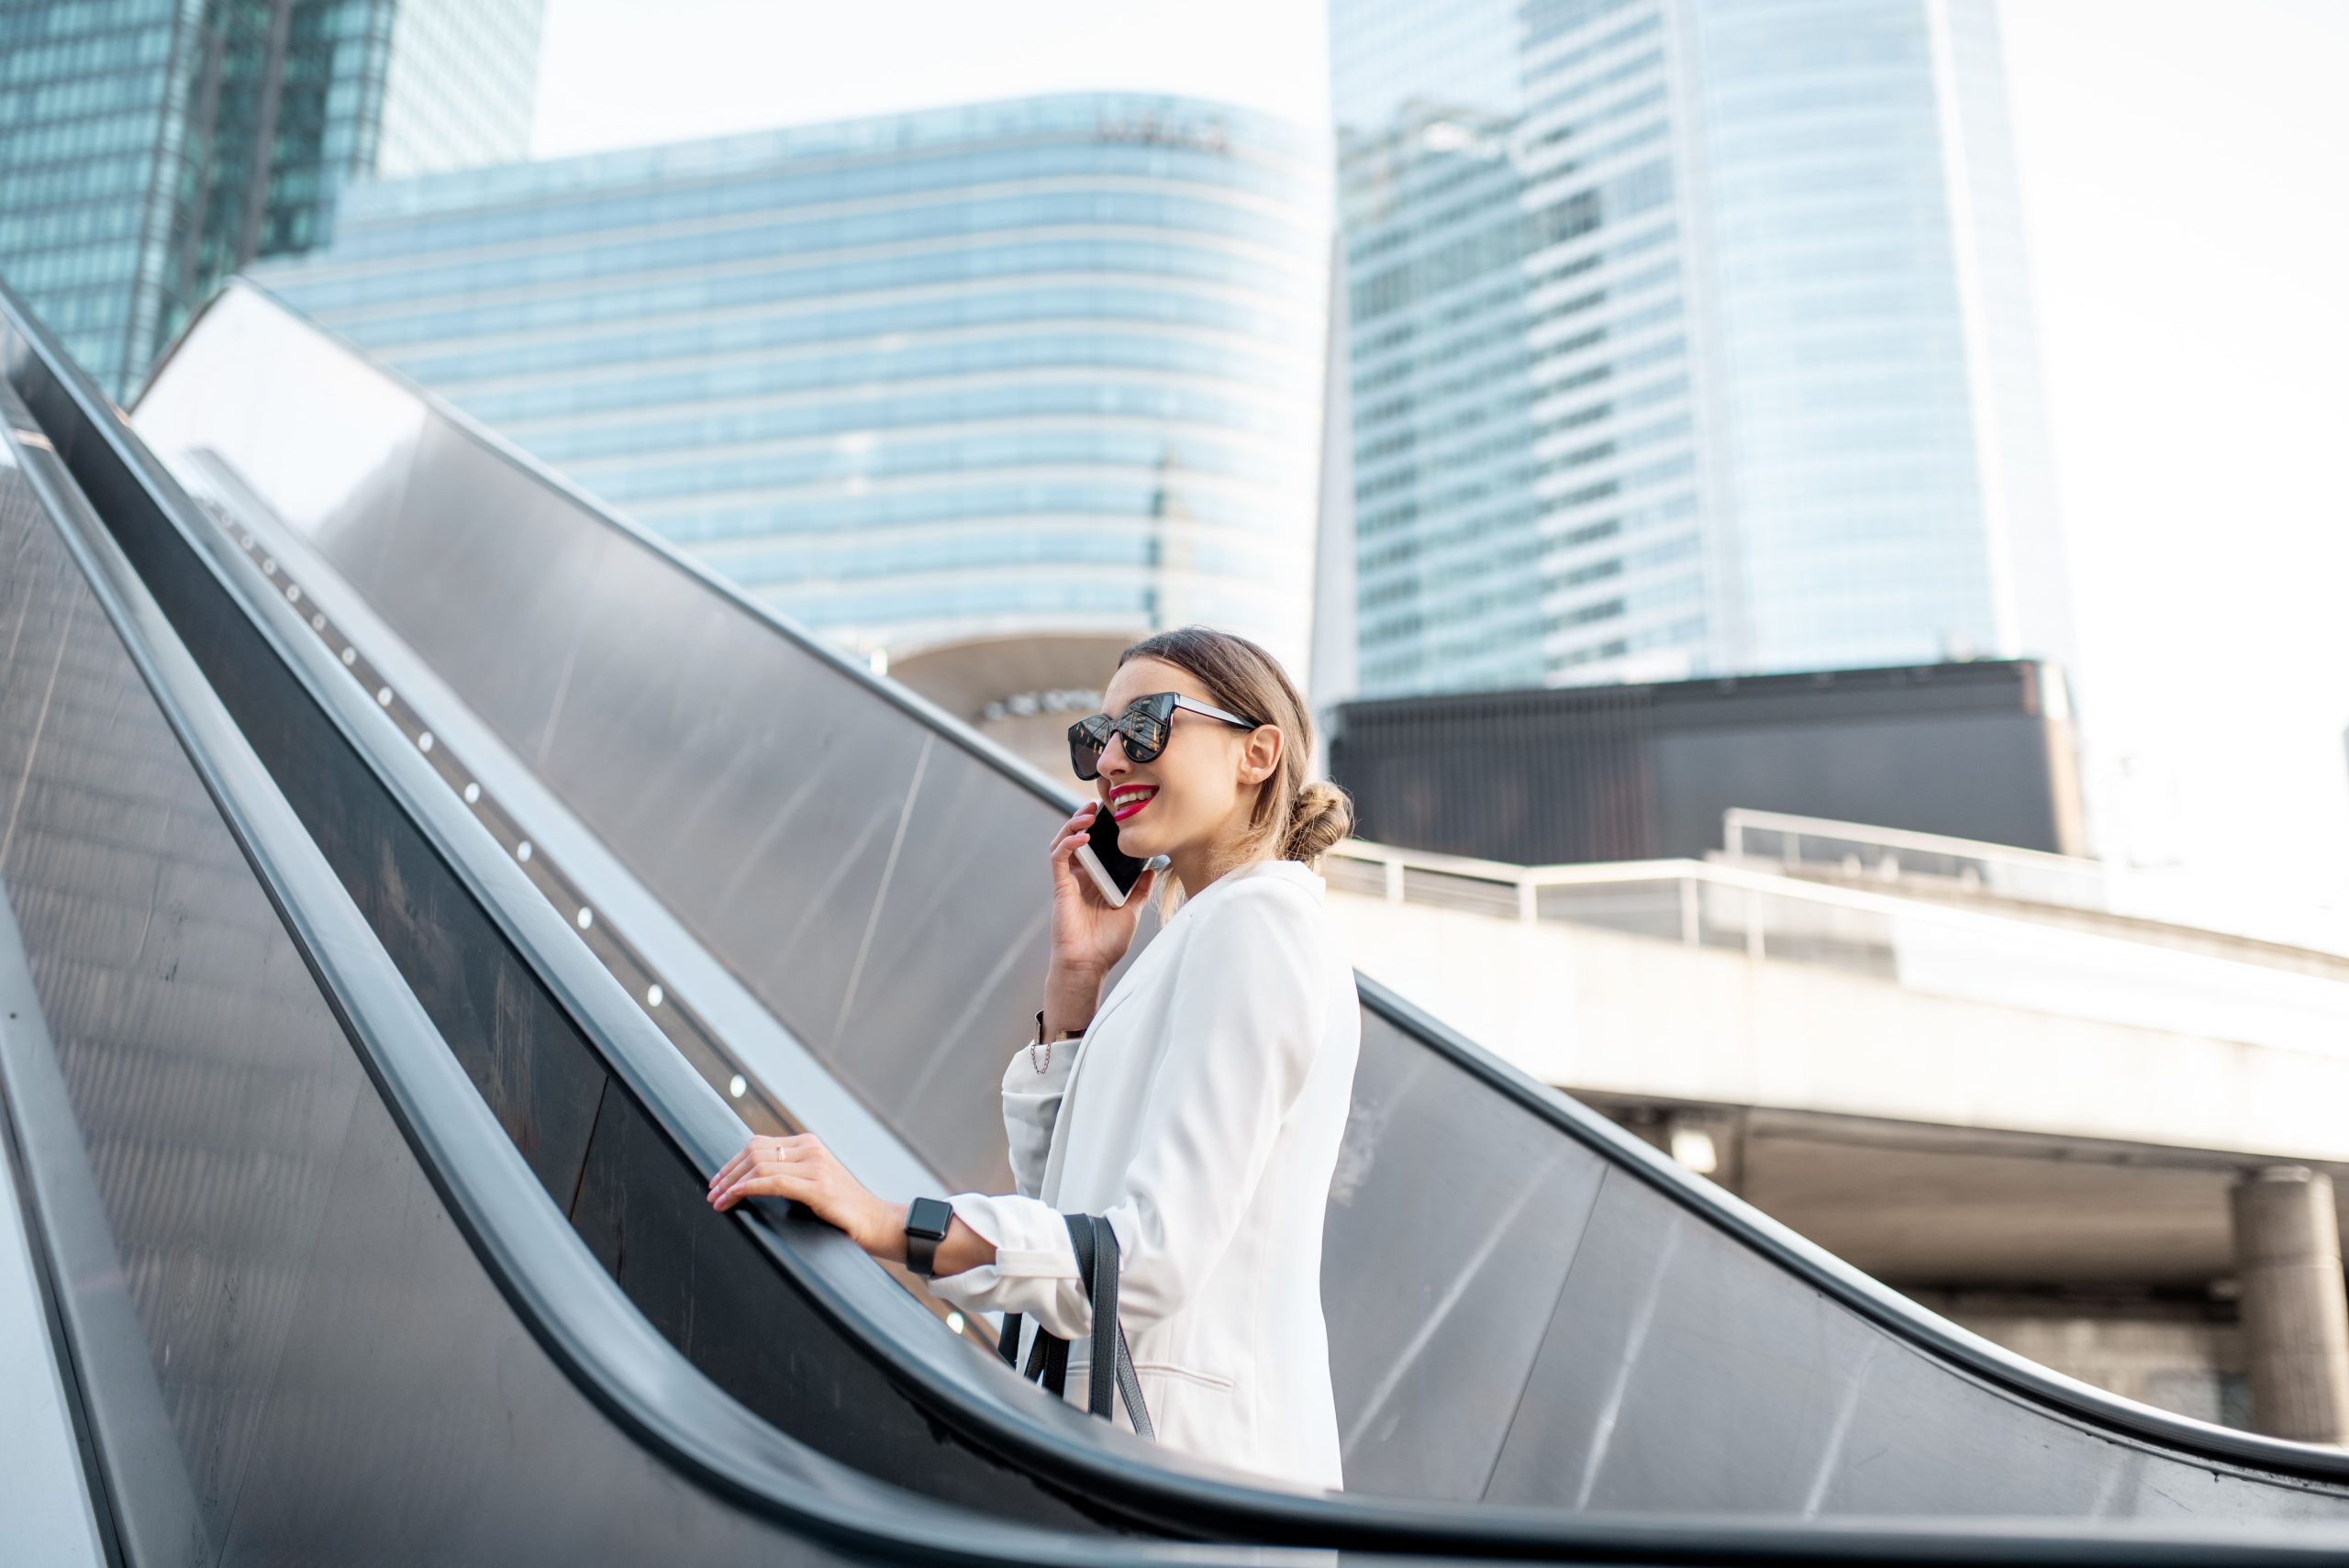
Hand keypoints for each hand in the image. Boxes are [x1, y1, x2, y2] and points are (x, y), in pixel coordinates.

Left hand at [707, 1133, 902, 1259]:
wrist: (875, 1221)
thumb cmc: (842, 1208)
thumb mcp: (814, 1181)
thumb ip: (791, 1172)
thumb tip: (752, 1178)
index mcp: (809, 1143)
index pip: (759, 1144)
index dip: (733, 1162)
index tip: (717, 1180)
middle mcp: (811, 1149)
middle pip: (754, 1152)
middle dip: (727, 1173)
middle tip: (711, 1192)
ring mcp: (815, 1166)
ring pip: (759, 1166)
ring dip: (731, 1184)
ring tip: (717, 1200)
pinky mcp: (817, 1187)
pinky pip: (772, 1182)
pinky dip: (746, 1189)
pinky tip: (733, 1198)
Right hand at [1045, 800, 1157, 1019]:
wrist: (1089, 965)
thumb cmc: (1106, 944)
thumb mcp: (1131, 912)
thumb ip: (1139, 889)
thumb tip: (1153, 868)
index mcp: (1097, 881)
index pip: (1097, 846)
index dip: (1102, 828)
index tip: (1115, 812)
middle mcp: (1081, 877)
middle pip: (1078, 838)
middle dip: (1085, 818)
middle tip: (1098, 803)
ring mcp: (1069, 881)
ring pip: (1064, 842)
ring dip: (1073, 824)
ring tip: (1088, 813)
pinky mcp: (1060, 887)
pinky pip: (1059, 858)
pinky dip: (1068, 843)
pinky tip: (1082, 836)